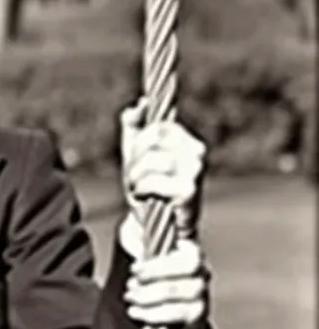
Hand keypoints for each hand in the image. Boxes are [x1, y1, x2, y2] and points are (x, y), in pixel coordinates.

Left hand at [120, 97, 205, 239]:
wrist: (157, 222)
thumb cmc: (148, 185)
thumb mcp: (136, 154)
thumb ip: (134, 126)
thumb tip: (137, 106)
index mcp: (184, 139)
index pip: (156, 126)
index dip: (138, 142)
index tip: (134, 159)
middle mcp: (195, 151)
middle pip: (154, 138)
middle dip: (135, 159)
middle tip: (134, 178)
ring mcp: (195, 170)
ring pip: (153, 159)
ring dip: (136, 177)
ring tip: (140, 188)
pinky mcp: (190, 191)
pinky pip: (156, 180)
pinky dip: (144, 189)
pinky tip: (146, 196)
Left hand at [124, 239, 210, 328]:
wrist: (158, 308)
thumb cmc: (147, 270)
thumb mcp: (139, 245)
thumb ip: (140, 233)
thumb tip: (137, 218)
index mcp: (190, 250)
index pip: (189, 249)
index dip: (162, 260)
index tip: (134, 268)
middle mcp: (202, 271)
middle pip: (189, 267)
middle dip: (156, 274)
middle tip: (130, 283)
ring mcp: (203, 294)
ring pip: (182, 291)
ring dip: (150, 295)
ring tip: (130, 297)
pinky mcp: (197, 316)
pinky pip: (178, 314)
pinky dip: (152, 314)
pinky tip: (134, 311)